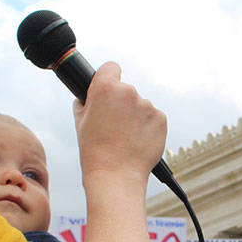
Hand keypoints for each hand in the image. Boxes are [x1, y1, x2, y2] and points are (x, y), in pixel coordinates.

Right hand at [74, 62, 166, 183]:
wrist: (116, 174)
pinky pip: (153, 118)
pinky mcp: (161, 119)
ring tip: (125, 137)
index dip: (108, 77)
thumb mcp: (80, 122)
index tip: (108, 88)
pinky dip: (147, 127)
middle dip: (121, 103)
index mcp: (105, 88)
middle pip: (126, 90)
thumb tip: (88, 96)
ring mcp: (147, 105)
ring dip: (135, 116)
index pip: (111, 67)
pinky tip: (137, 141)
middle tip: (113, 125)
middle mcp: (129, 92)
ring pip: (140, 105)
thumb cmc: (95, 151)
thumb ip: (85, 102)